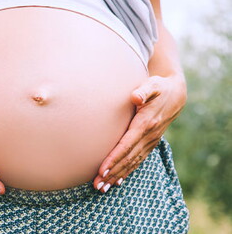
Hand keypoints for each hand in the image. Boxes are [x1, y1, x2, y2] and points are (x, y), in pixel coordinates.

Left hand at [93, 74, 186, 192]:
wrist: (176, 94)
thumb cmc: (159, 88)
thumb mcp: (153, 85)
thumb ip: (144, 91)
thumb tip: (135, 96)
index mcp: (145, 124)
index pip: (126, 145)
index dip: (114, 159)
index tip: (102, 170)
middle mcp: (148, 137)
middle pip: (127, 159)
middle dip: (112, 173)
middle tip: (97, 185)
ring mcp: (150, 142)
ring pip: (132, 163)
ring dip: (117, 176)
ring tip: (102, 188)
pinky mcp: (150, 144)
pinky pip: (137, 161)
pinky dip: (127, 172)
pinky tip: (117, 182)